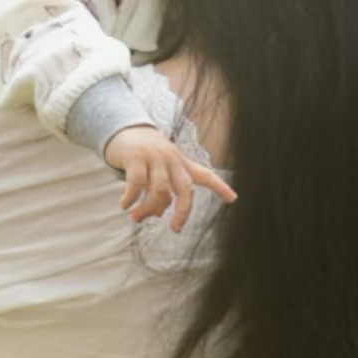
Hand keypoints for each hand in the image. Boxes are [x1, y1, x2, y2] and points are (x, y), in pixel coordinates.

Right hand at [103, 126, 236, 232]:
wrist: (125, 129)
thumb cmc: (146, 154)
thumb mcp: (162, 166)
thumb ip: (165, 189)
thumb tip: (158, 214)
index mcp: (181, 163)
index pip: (205, 174)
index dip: (220, 187)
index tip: (233, 199)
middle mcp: (171, 159)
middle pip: (184, 188)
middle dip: (182, 211)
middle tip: (175, 228)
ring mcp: (154, 157)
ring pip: (160, 189)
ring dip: (148, 208)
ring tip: (136, 218)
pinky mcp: (135, 157)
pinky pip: (136, 183)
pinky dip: (131, 198)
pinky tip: (124, 205)